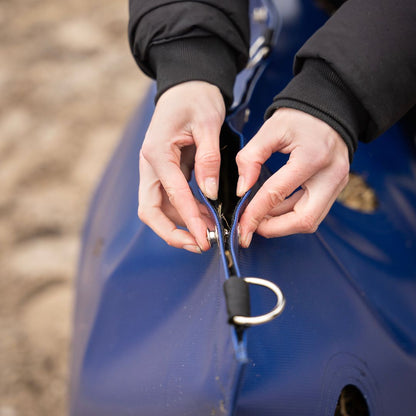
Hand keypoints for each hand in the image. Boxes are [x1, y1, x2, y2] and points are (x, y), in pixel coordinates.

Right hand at [138, 81, 224, 252]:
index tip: (205, 238)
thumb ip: (208, 159)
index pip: (172, 195)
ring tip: (208, 232)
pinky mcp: (165, 172)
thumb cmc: (196, 98)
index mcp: (157, 152)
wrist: (187, 85)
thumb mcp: (207, 123)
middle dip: (173, 232)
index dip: (190, 220)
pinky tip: (204, 218)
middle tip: (199, 244)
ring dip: (181, 225)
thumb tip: (210, 192)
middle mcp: (150, 164)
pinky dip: (184, 213)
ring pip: (159, 208)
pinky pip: (169, 200)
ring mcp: (155, 169)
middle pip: (151, 210)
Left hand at [236, 108, 349, 246]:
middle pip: (304, 220)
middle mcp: (331, 175)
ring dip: (281, 224)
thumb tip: (242, 190)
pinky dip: (290, 215)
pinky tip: (272, 210)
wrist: (330, 108)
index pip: (278, 194)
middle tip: (251, 227)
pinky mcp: (335, 188)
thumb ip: (251, 157)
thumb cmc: (300, 117)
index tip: (241, 226)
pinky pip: (313, 211)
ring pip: (310, 220)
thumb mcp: (271, 129)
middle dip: (274, 229)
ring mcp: (337, 184)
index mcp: (312, 157)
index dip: (256, 214)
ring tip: (258, 217)